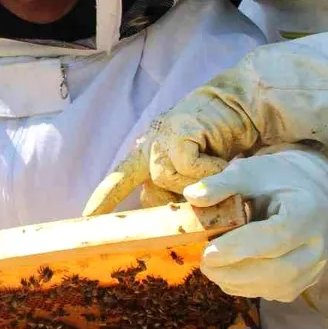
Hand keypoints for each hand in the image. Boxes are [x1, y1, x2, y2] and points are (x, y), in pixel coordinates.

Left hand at [84, 86, 258, 215]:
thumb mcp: (198, 172)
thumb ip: (181, 190)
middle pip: (152, 194)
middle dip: (174, 204)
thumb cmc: (222, 141)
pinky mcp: (176, 132)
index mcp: (149, 154)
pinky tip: (222, 162)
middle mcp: (149, 146)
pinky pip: (188, 168)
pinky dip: (210, 171)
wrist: (241, 106)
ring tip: (219, 172)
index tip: (86, 217)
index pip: (121, 180)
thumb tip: (170, 222)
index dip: (104, 199)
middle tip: (201, 202)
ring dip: (199, 185)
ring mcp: (160, 138)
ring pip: (170, 182)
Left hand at [184, 147, 327, 302]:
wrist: (312, 192)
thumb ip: (222, 184)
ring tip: (213, 270)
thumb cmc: (277, 179)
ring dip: (239, 284)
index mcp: (308, 212)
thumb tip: (192, 195)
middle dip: (235, 272)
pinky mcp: (307, 281)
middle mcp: (319, 245)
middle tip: (204, 265)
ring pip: (277, 287)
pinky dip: (249, 288)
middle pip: (278, 270)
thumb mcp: (250, 172)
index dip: (240, 248)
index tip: (207, 253)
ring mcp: (317, 267)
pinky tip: (229, 275)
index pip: (276, 237)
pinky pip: (276, 292)